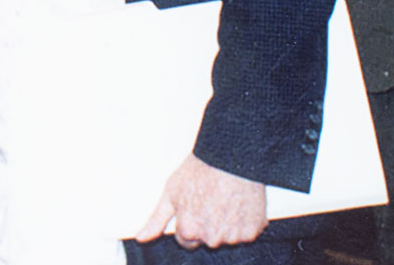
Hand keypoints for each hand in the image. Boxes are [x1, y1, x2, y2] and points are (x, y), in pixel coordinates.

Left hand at [135, 154, 265, 249]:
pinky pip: (246, 233)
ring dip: (227, 224)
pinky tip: (239, 203)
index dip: (190, 221)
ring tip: (226, 199)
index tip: (196, 205)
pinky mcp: (252, 230)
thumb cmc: (200, 169)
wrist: (230, 154)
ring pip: (227, 237)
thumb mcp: (171, 191)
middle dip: (208, 224)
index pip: (186, 240)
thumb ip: (156, 220)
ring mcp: (233, 235)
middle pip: (207, 239)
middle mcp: (211, 238)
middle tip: (211, 200)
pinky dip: (245, 222)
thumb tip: (141, 238)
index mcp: (189, 230)